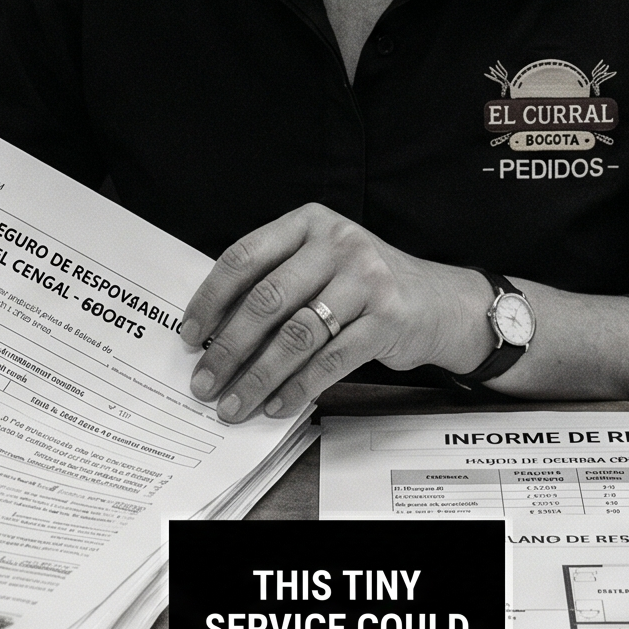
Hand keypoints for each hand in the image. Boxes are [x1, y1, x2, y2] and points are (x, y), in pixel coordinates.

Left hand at [179, 203, 490, 422]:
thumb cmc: (365, 286)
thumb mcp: (321, 263)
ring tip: (233, 404)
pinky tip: (276, 405)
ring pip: (296, 336)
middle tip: (203, 382)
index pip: (245, 257)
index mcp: (309, 223)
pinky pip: (330, 360)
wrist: (440, 301)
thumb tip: (214, 331)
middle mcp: (338, 244)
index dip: (210, 299)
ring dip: (257, 377)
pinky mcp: (388, 319)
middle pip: (266, 300)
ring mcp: (367, 279)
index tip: (188, 336)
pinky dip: (298, 388)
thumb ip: (276, 281)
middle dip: (227, 348)